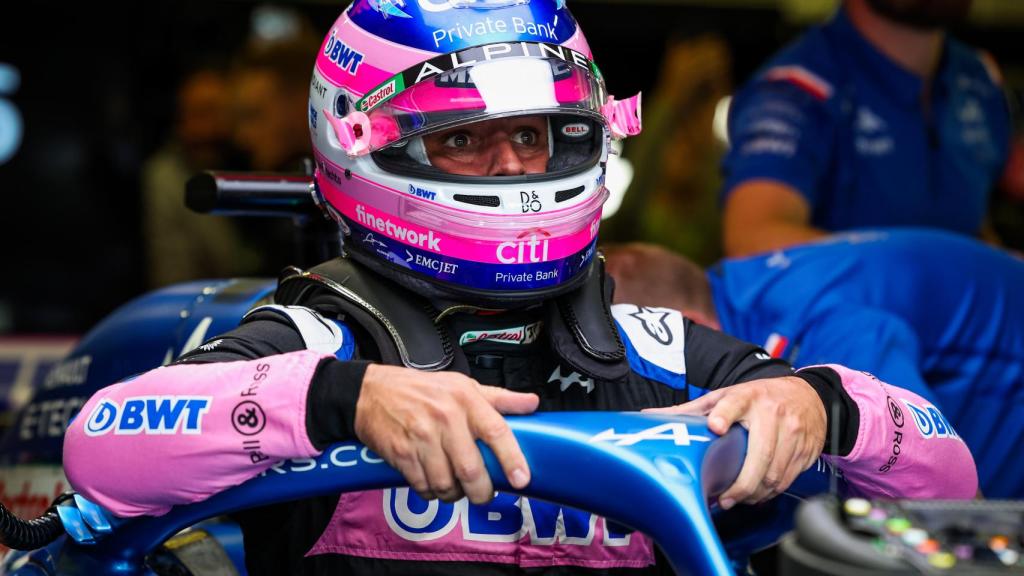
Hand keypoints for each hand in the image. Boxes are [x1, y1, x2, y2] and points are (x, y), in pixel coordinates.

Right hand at [354, 364, 538, 504]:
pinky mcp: (401, 454)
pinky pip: (423, 487)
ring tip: (456, 487)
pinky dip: (432, 492)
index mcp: (465, 399)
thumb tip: (532, 403)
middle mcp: (444, 418)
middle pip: (471, 469)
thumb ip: (500, 398)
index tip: (521, 479)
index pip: (496, 431)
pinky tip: (433, 482)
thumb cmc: (422, 390)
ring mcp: (421, 438)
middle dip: (481, 491)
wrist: (371, 392)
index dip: (512, 458)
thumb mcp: (463, 385)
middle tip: (484, 494)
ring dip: (454, 494)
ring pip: (447, 484)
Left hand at [644, 376, 824, 508]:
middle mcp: (773, 413)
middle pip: (760, 455)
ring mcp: (793, 432)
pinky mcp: (807, 449)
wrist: (808, 396)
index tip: (715, 426)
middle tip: (725, 498)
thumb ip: (691, 411)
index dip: (723, 414)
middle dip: (741, 483)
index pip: (734, 403)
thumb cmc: (757, 398)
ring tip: (738, 499)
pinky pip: (787, 479)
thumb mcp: (725, 397)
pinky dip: (771, 492)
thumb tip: (648, 417)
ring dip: (754, 493)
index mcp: (747, 397)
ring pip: (775, 473)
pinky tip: (757, 494)